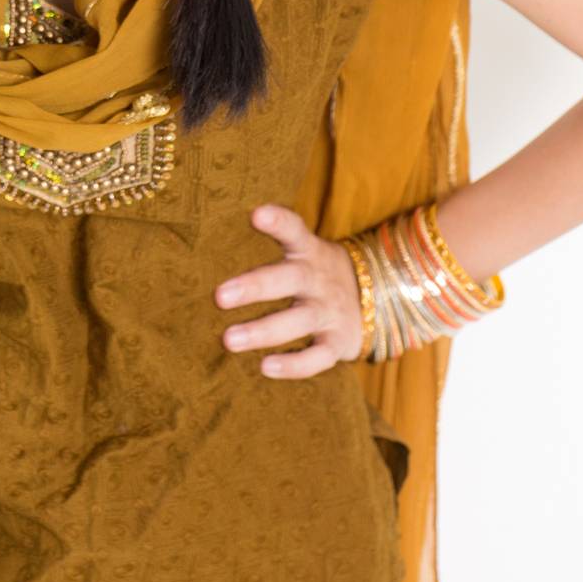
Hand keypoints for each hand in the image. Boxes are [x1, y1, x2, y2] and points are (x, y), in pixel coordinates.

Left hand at [213, 203, 363, 377]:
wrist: (377, 299)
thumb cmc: (314, 273)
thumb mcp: (303, 250)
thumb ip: (269, 248)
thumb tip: (205, 247)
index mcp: (307, 251)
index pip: (294, 230)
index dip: (278, 222)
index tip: (256, 214)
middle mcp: (318, 279)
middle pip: (288, 279)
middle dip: (255, 286)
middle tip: (219, 296)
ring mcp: (330, 311)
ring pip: (298, 320)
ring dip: (263, 331)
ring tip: (228, 340)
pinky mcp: (338, 343)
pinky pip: (317, 356)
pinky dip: (294, 365)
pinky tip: (265, 367)